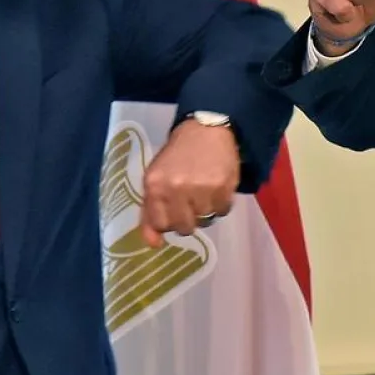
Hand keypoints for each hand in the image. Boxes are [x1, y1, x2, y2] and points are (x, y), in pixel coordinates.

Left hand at [139, 120, 239, 247]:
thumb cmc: (177, 155)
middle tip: (190, 200)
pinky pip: (222, 211)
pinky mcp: (224, 187)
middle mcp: (176, 189)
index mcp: (155, 185)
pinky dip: (220, 203)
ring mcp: (202, 189)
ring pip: (205, 221)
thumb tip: (153, 245)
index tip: (172, 210)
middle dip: (187, 218)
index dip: (168, 220)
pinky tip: (216, 187)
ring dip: (205, 209)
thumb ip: (150, 213)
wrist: (205, 129)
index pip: (160, 225)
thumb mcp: (156, 179)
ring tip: (204, 190)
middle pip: (184, 228)